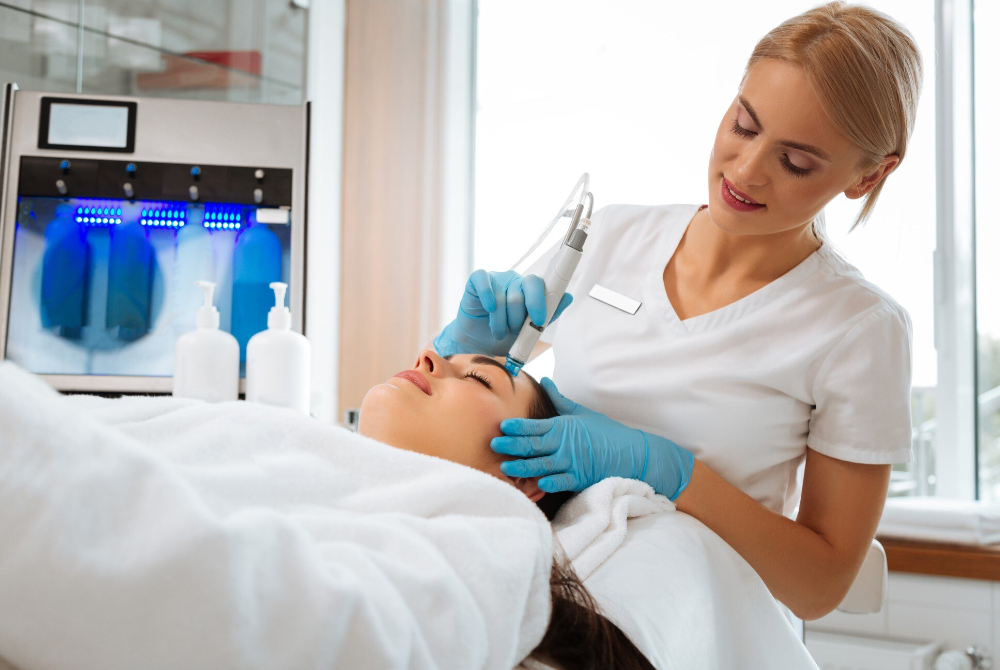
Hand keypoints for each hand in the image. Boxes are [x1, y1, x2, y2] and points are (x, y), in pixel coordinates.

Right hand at [433, 270, 573, 356]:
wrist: (478, 344)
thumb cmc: (506, 335)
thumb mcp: (530, 330)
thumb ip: (549, 314)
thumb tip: (568, 297)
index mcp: (529, 290)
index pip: (538, 284)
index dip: (539, 301)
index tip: (539, 320)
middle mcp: (514, 281)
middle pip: (521, 291)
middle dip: (518, 317)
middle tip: (514, 330)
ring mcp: (496, 279)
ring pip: (502, 295)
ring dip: (501, 320)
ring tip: (499, 332)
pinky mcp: (477, 281)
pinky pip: (483, 281)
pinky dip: (487, 295)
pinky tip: (489, 309)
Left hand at [491, 378, 694, 499]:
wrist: (631, 453)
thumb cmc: (606, 432)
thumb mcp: (582, 413)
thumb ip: (559, 400)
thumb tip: (544, 381)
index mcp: (562, 427)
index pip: (534, 426)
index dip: (517, 426)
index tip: (501, 426)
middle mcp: (564, 445)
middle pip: (533, 445)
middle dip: (512, 445)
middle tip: (493, 445)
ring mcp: (571, 463)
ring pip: (541, 465)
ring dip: (522, 467)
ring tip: (505, 468)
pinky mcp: (578, 479)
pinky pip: (560, 482)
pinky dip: (549, 483)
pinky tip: (537, 484)